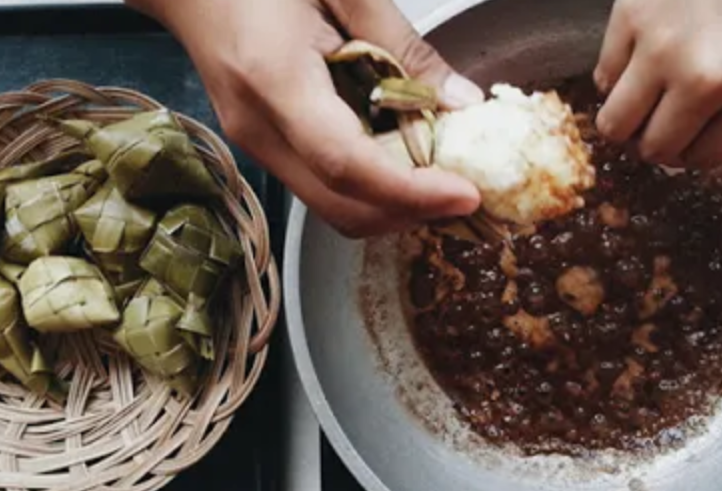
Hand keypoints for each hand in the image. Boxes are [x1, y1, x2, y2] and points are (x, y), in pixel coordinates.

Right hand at [125, 0, 483, 237]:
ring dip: (393, 206)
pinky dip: (371, 188)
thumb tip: (462, 103)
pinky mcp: (263, 146)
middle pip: (342, 208)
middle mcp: (259, 128)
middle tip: (464, 194)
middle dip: (410, 213)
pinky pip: (324, 187)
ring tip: (440, 178)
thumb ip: (406, 46)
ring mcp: (256, 144)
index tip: (465, 195)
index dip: (412, 191)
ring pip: (334, 208)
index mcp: (275, 79)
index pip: (349, 165)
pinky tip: (401, 160)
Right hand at [593, 0, 721, 168]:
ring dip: (622, 117)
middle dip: (651, 140)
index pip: (703, 159)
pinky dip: (615, 73)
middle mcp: (712, 82)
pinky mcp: (632, 18)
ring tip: (636, 98)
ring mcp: (666, 50)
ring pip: (616, 122)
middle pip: (655, 148)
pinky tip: (637, 55)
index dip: (686, 151)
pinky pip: (604, 74)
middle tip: (652, 121)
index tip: (679, 139)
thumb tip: (685, 146)